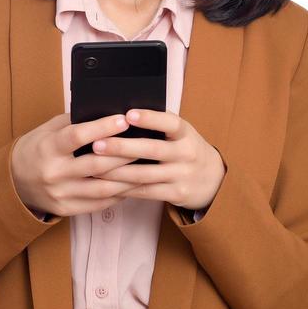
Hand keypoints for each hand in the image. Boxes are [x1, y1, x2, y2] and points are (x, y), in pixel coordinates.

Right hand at [10, 112, 141, 217]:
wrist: (14, 183)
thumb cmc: (36, 150)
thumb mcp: (47, 131)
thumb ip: (73, 123)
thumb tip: (105, 112)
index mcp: (48, 148)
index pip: (78, 136)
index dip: (102, 128)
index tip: (124, 120)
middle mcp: (54, 173)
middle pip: (96, 165)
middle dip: (124, 154)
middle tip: (146, 144)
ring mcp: (61, 194)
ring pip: (102, 188)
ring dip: (128, 178)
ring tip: (146, 167)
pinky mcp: (66, 209)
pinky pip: (99, 203)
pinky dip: (118, 194)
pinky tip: (131, 184)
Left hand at [86, 109, 226, 211]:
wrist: (213, 180)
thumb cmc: (185, 149)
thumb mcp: (181, 134)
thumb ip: (159, 126)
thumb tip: (121, 116)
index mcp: (186, 133)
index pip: (169, 122)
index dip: (149, 118)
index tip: (128, 114)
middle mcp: (186, 153)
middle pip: (152, 150)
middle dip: (122, 147)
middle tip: (97, 144)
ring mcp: (182, 175)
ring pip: (144, 174)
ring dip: (116, 172)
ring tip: (94, 167)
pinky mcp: (176, 193)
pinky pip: (146, 191)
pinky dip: (125, 188)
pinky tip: (107, 184)